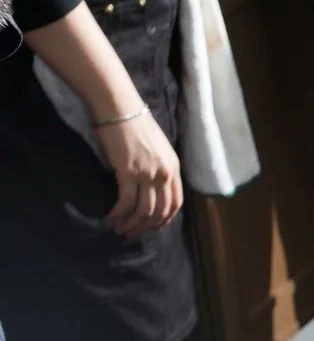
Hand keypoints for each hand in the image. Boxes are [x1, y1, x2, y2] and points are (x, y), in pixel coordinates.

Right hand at [95, 106, 182, 238]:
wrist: (119, 106)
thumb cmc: (134, 123)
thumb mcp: (158, 148)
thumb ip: (159, 167)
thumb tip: (150, 187)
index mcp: (174, 168)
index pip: (176, 203)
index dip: (165, 219)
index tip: (154, 227)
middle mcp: (165, 174)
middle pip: (161, 211)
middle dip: (147, 227)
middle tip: (134, 234)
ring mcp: (148, 174)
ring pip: (143, 210)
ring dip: (131, 224)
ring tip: (120, 229)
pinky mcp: (128, 173)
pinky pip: (126, 202)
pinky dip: (119, 213)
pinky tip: (112, 218)